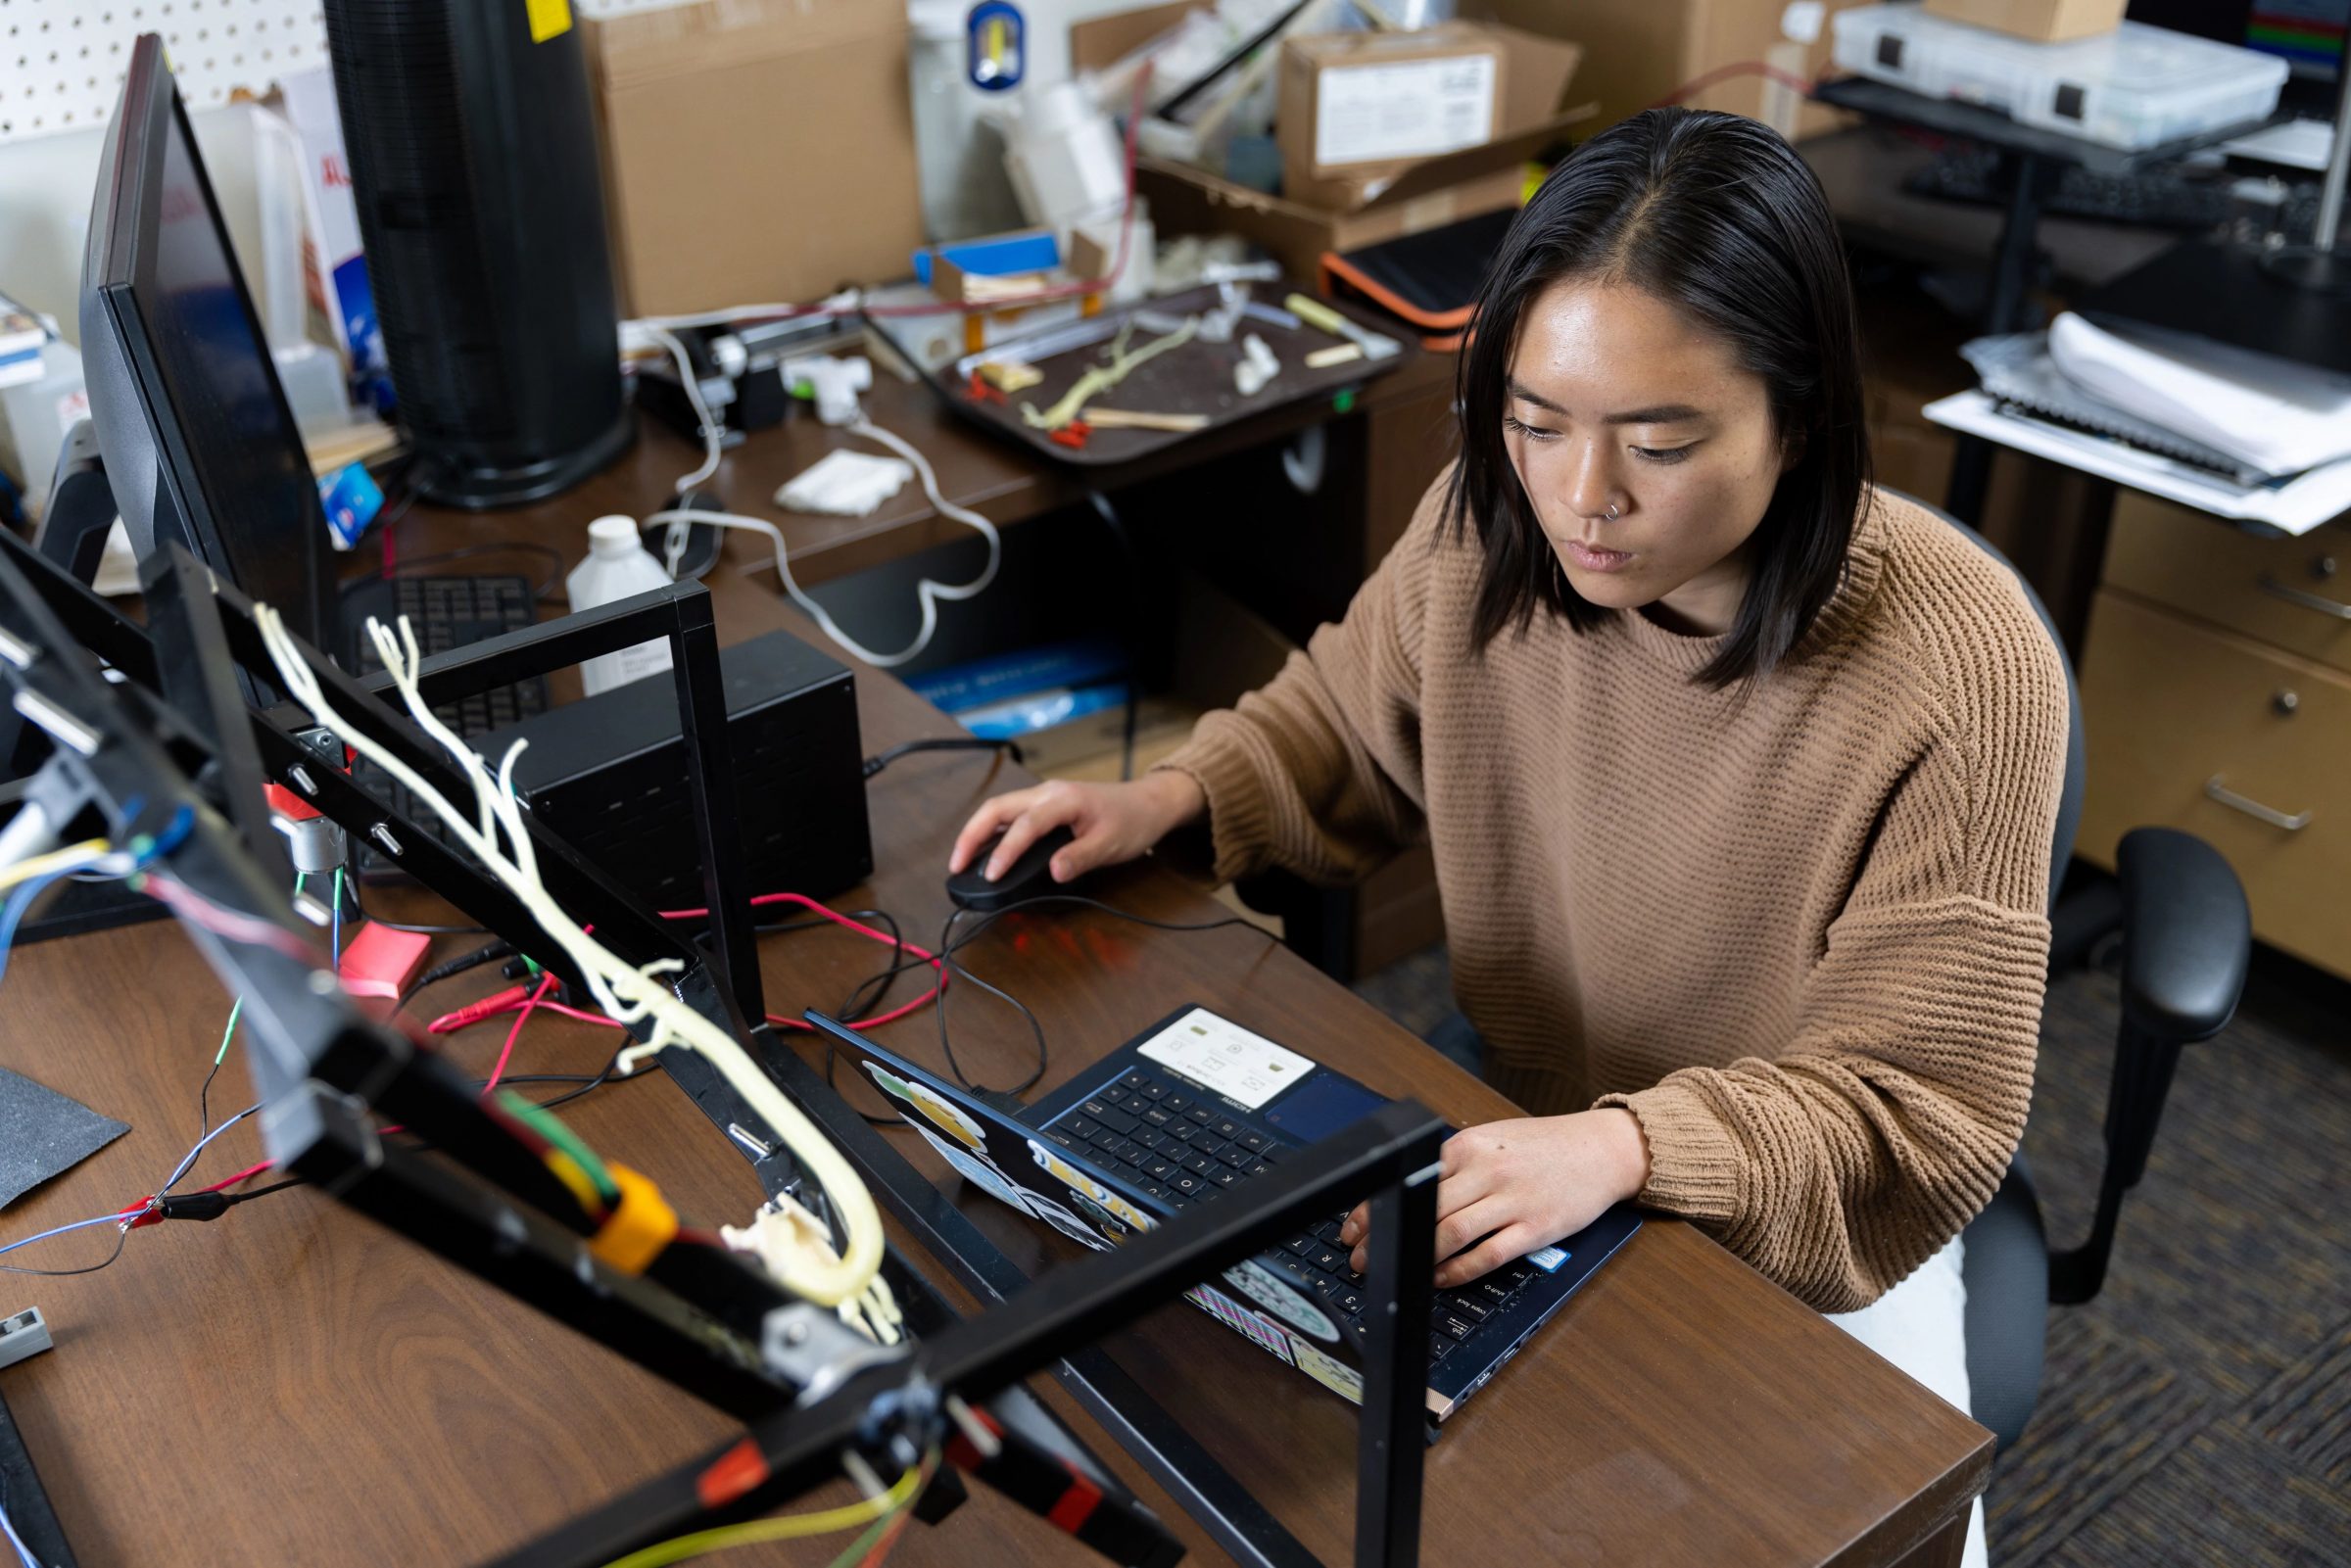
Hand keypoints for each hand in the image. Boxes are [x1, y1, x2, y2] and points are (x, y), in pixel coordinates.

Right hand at [947, 773, 1206, 885]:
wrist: (1149, 803)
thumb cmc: (1133, 821)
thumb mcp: (1112, 844)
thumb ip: (1081, 857)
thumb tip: (1054, 872)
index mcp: (1064, 800)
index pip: (1025, 826)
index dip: (1004, 851)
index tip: (991, 875)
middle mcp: (1048, 793)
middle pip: (997, 808)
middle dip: (972, 835)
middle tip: (956, 865)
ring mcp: (1045, 796)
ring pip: (1000, 809)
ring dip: (977, 831)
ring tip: (962, 860)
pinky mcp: (1046, 804)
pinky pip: (1011, 814)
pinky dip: (992, 830)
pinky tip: (985, 849)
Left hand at [1341, 1109, 1649, 1288]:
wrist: (1602, 1150)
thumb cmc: (1545, 1147)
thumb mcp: (1494, 1139)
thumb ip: (1454, 1164)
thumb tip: (1406, 1191)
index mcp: (1470, 1145)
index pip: (1409, 1178)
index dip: (1375, 1206)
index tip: (1352, 1229)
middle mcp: (1487, 1170)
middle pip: (1422, 1208)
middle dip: (1385, 1237)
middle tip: (1360, 1258)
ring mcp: (1511, 1201)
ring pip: (1450, 1233)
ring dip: (1416, 1257)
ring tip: (1394, 1270)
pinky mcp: (1534, 1228)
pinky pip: (1486, 1255)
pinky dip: (1456, 1271)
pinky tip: (1439, 1278)